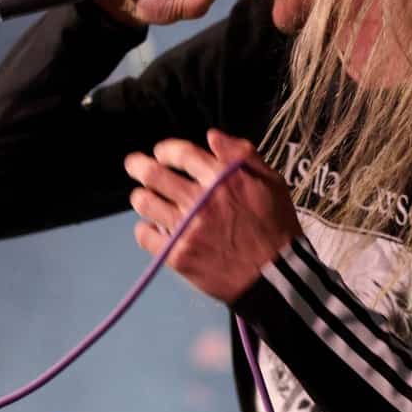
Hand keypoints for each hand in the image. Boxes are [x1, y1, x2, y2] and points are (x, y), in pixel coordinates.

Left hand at [124, 129, 297, 302]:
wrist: (277, 276)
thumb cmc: (276, 228)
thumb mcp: (271, 182)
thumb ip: (242, 154)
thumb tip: (212, 135)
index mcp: (223, 178)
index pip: (181, 153)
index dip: (166, 150)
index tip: (161, 153)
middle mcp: (201, 200)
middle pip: (154, 174)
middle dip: (138, 166)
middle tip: (134, 165)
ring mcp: (187, 229)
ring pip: (145, 203)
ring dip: (141, 197)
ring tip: (143, 198)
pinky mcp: (179, 255)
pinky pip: (145, 236)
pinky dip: (144, 229)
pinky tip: (152, 229)